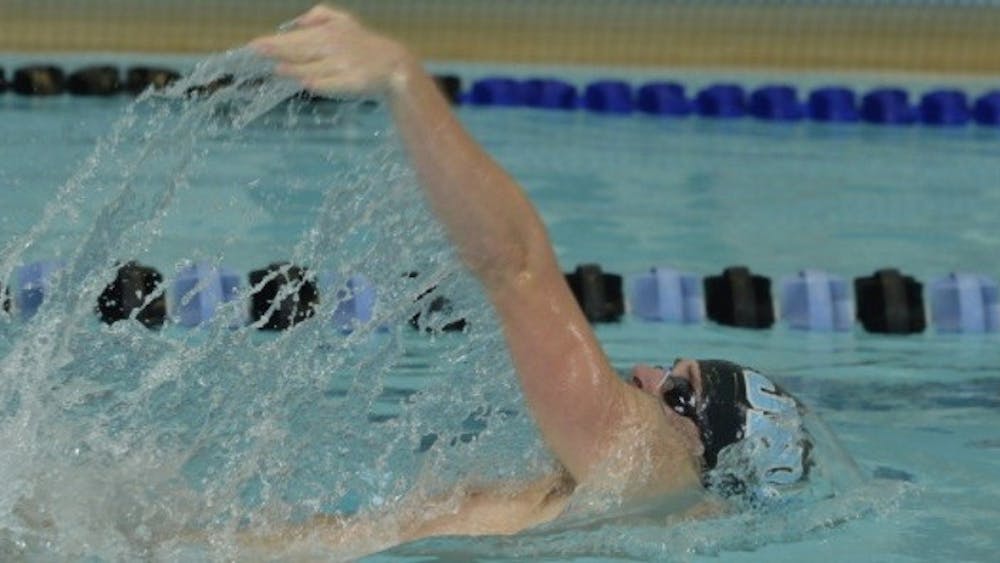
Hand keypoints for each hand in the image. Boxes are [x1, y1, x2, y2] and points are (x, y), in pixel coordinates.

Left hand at [251, 4, 415, 95]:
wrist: (393, 65)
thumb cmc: (363, 45)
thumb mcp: (345, 21)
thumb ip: (320, 15)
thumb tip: (294, 22)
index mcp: (329, 33)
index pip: (296, 38)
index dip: (274, 42)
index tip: (254, 45)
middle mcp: (334, 47)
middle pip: (301, 50)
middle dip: (278, 50)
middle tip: (256, 51)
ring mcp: (343, 66)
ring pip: (315, 67)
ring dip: (295, 68)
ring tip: (277, 69)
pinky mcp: (352, 82)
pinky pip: (333, 83)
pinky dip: (320, 83)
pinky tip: (306, 82)